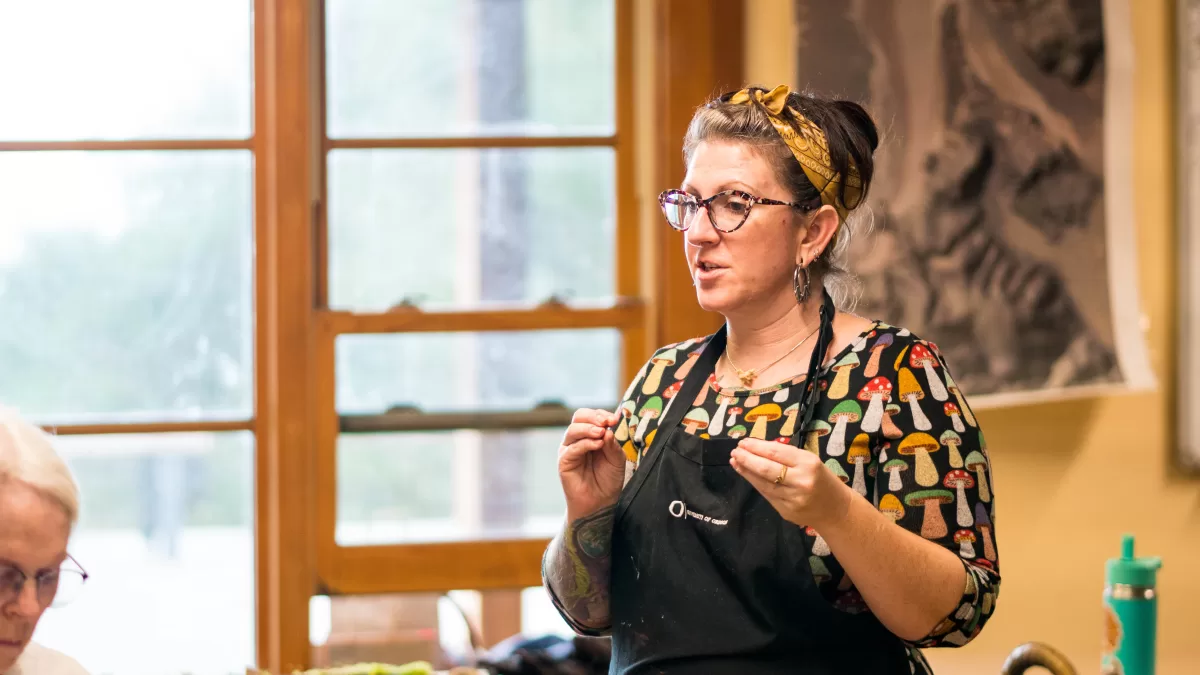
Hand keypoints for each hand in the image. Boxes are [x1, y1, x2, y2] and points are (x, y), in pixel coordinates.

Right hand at [558, 408, 625, 519]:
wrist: (600, 504)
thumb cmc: (608, 480)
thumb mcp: (617, 459)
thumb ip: (613, 444)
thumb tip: (608, 429)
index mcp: (590, 436)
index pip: (591, 416)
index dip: (602, 414)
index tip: (615, 419)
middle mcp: (578, 440)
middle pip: (579, 417)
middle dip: (593, 417)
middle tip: (606, 422)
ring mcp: (569, 450)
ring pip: (573, 430)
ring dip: (589, 428)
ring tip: (601, 433)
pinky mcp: (564, 462)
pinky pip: (572, 448)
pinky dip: (585, 443)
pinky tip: (598, 445)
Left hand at [730, 438, 853, 529]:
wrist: (836, 511)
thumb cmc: (822, 480)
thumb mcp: (811, 462)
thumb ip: (787, 456)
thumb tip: (758, 448)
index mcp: (809, 464)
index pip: (775, 452)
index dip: (756, 447)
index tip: (743, 442)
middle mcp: (800, 481)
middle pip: (766, 468)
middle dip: (747, 458)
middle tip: (735, 451)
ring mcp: (792, 499)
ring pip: (763, 483)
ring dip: (746, 471)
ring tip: (736, 461)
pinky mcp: (786, 511)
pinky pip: (766, 494)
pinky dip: (755, 483)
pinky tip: (747, 475)